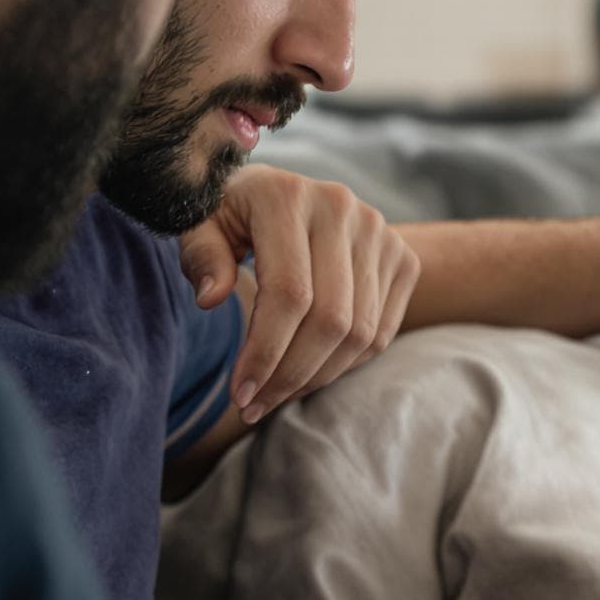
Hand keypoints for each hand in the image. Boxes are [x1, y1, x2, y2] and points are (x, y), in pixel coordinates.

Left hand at [178, 167, 420, 424]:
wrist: (282, 193)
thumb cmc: (230, 215)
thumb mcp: (198, 227)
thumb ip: (200, 257)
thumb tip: (211, 299)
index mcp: (287, 195)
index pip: (289, 293)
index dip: (266, 353)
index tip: (239, 394)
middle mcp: (342, 208)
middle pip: (331, 319)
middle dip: (291, 376)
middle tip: (254, 406)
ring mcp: (379, 232)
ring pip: (360, 332)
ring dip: (317, 377)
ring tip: (278, 395)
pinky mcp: (402, 257)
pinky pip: (381, 332)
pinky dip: (346, 364)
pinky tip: (309, 372)